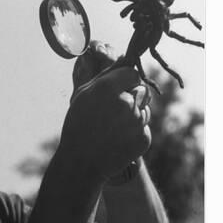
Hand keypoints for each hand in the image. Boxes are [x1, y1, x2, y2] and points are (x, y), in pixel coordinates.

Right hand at [59, 47, 151, 179]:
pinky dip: (134, 132)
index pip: (132, 73)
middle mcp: (126, 102)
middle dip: (132, 96)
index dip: (126, 80)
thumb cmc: (78, 124)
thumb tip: (123, 60)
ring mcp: (137, 122)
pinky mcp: (143, 138)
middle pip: (141, 89)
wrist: (81, 162)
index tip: (118, 88)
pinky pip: (144, 127)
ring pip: (144, 109)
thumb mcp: (83, 94)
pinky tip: (118, 139)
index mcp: (108, 87)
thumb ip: (105, 75)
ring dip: (134, 114)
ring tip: (113, 127)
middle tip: (115, 110)